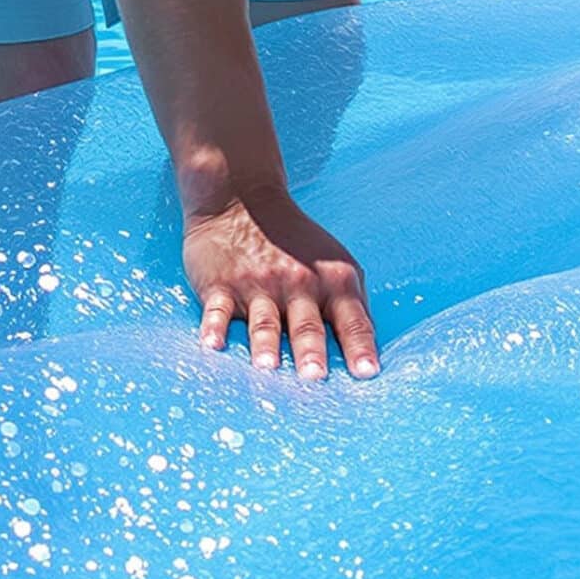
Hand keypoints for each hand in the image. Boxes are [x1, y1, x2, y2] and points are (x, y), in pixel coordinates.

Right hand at [182, 186, 378, 379]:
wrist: (242, 201)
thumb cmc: (296, 243)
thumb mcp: (335, 264)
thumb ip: (350, 305)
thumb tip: (364, 353)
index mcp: (333, 282)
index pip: (352, 321)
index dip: (360, 348)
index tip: (367, 373)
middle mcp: (298, 284)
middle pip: (307, 325)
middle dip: (312, 352)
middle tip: (316, 377)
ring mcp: (258, 285)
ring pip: (264, 321)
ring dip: (266, 345)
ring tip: (268, 368)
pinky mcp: (222, 285)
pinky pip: (218, 311)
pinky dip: (214, 328)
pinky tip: (212, 345)